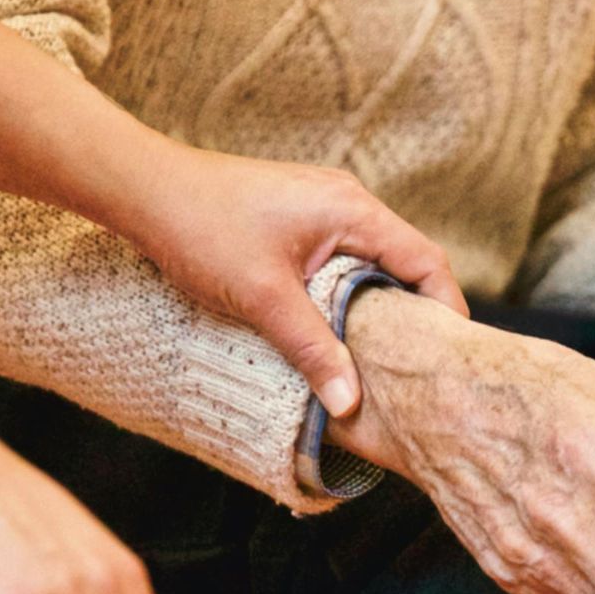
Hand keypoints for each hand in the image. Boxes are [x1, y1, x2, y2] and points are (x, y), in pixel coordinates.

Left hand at [118, 145, 468, 417]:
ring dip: (377, 305)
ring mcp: (322, 206)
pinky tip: (335, 328)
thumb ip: (313, 350)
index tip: (449, 357)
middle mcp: (347, 202)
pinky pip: (343, 258)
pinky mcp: (298, 217)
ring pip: (372, 262)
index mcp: (353, 210)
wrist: (145, 189)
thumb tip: (351, 404)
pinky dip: (348, 293)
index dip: (446, 310)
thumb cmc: (202, 229)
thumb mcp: (264, 299)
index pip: (426, 261)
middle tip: (418, 368)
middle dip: (415, 314)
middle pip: (405, 262)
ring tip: (379, 357)